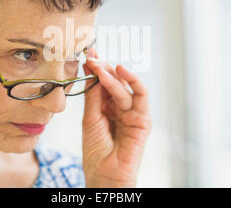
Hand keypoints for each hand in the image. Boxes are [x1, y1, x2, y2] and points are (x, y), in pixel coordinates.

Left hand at [81, 48, 151, 187]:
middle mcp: (121, 108)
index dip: (96, 69)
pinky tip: (120, 71)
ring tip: (99, 65)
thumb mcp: (90, 118)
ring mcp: (133, 113)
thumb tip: (90, 69)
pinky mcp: (143, 120)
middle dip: (103, 68)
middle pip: (115, 82)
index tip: (87, 54)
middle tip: (91, 56)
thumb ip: (92, 94)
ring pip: (125, 87)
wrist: (104, 175)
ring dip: (112, 74)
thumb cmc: (96, 152)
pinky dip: (133, 81)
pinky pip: (141, 96)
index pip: (104, 83)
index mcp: (108, 108)